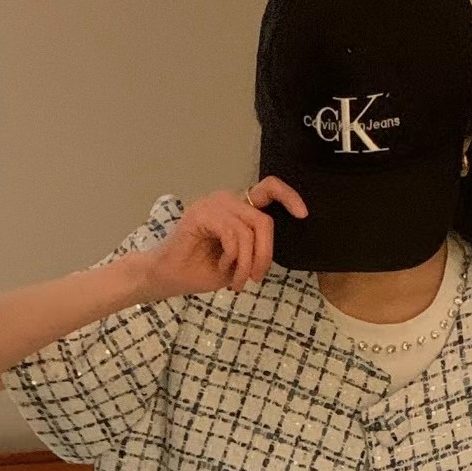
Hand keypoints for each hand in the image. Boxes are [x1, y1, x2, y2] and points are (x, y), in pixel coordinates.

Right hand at [139, 179, 307, 300]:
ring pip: (249, 231)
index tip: (303, 215)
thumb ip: (255, 248)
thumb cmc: (201, 270)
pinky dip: (232, 258)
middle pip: (264, 220)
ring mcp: (212, 204)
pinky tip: (223, 268)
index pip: (269, 189)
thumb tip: (272, 249)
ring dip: (246, 263)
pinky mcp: (201, 214)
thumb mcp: (238, 261)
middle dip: (265, 254)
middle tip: (256, 278)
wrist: (168, 278)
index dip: (289, 197)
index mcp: (237, 208)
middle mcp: (226, 200)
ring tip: (237, 281)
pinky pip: (233, 235)